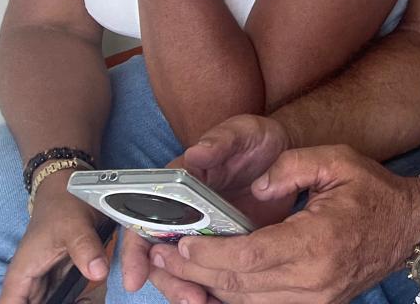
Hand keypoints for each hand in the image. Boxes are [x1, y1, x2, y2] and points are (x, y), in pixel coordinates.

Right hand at [0, 171, 108, 303]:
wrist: (70, 188)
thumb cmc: (63, 203)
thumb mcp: (75, 225)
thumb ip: (86, 249)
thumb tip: (99, 273)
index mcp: (22, 274)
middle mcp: (30, 282)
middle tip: (84, 302)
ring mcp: (46, 282)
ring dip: (70, 303)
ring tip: (88, 299)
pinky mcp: (61, 278)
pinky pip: (65, 298)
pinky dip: (79, 300)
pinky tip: (91, 295)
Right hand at [121, 115, 295, 298]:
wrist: (284, 152)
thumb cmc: (255, 140)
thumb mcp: (241, 132)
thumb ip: (220, 140)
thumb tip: (196, 152)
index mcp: (176, 184)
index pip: (142, 218)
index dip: (136, 249)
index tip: (136, 275)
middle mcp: (181, 211)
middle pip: (159, 252)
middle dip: (168, 279)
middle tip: (189, 297)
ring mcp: (201, 230)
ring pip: (183, 267)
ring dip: (187, 287)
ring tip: (203, 301)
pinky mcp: (224, 244)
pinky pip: (210, 271)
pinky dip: (213, 288)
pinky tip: (220, 300)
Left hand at [148, 146, 419, 303]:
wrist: (410, 225)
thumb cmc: (373, 190)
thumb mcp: (337, 160)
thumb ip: (291, 166)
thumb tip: (256, 184)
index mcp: (317, 242)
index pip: (250, 257)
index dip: (209, 255)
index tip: (180, 244)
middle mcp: (314, 280)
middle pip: (241, 286)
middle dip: (196, 274)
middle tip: (161, 259)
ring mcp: (316, 299)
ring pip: (248, 303)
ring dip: (209, 290)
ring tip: (177, 272)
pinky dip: (235, 298)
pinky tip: (212, 284)